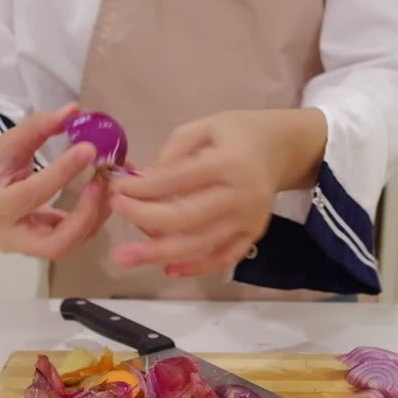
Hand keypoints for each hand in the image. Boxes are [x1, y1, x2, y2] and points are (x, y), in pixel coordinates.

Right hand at [0, 103, 109, 258]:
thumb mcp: (7, 144)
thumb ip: (37, 127)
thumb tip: (74, 110)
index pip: (32, 193)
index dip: (62, 172)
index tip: (88, 148)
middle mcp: (11, 237)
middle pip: (55, 243)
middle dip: (85, 215)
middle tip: (102, 183)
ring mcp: (28, 249)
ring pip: (69, 245)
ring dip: (94, 216)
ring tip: (108, 184)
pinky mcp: (43, 249)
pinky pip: (73, 239)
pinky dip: (92, 218)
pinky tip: (103, 193)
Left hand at [108, 108, 326, 277]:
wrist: (282, 148)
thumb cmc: (237, 134)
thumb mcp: (203, 128)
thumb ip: (171, 155)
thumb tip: (139, 186)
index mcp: (228, 162)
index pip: (177, 180)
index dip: (141, 188)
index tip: (115, 189)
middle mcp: (241, 195)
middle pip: (186, 218)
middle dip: (144, 218)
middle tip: (115, 214)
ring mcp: (249, 220)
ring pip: (200, 245)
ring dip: (159, 253)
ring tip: (126, 257)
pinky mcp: (253, 235)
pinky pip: (223, 258)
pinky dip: (196, 268)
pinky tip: (168, 269)